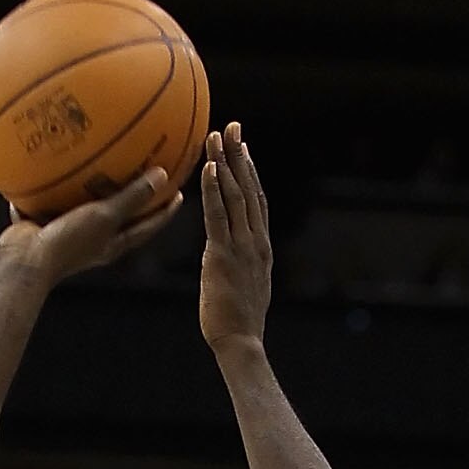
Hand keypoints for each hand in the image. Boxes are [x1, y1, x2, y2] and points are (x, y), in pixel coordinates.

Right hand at [0, 166, 179, 286]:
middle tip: (150, 173)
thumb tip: (162, 174)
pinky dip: (60, 181)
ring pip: (88, 206)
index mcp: (112, 243)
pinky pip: (57, 197)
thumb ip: (132, 197)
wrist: (23, 261)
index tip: (179, 193)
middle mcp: (94, 240)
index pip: (148, 227)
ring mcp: (70, 232)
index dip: (165, 211)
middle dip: (136, 198)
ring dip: (96, 187)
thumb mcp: (105, 216)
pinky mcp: (47, 223)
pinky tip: (58, 157)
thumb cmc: (68, 243)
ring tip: (105, 161)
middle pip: (122, 216)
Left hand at [198, 125, 270, 353]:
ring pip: (235, 195)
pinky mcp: (223, 255)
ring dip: (225, 163)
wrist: (241, 342)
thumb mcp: (244, 288)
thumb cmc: (237, 324)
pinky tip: (207, 167)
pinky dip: (212, 188)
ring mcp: (241, 246)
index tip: (244, 148)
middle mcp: (255, 240)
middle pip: (249, 189)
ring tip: (217, 136)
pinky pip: (217, 215)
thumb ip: (238, 267)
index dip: (251, 172)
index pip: (257, 201)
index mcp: (261, 247)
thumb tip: (226, 261)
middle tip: (233, 127)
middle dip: (240, 155)